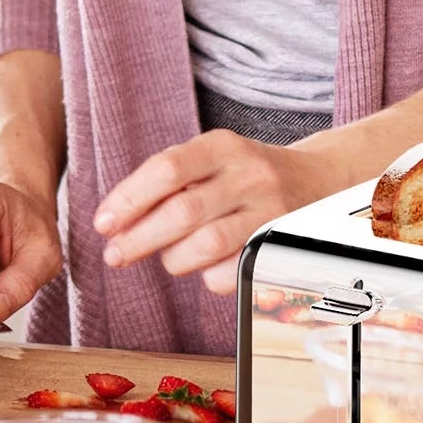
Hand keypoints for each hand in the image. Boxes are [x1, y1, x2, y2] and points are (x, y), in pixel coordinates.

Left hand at [94, 130, 333, 295]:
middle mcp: (250, 174)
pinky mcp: (282, 247)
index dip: (129, 198)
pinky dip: (206, 277)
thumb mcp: (213, 161)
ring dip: (172, 260)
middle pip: (182, 212)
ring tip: (165, 259)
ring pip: (205, 246)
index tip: (102, 223)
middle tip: (114, 255)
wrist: (320, 182)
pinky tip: (205, 268)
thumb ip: (168, 182)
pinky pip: (230, 273)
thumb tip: (114, 222)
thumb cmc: (243, 176)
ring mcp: (270, 211)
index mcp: (223, 145)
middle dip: (139, 239)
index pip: (168, 168)